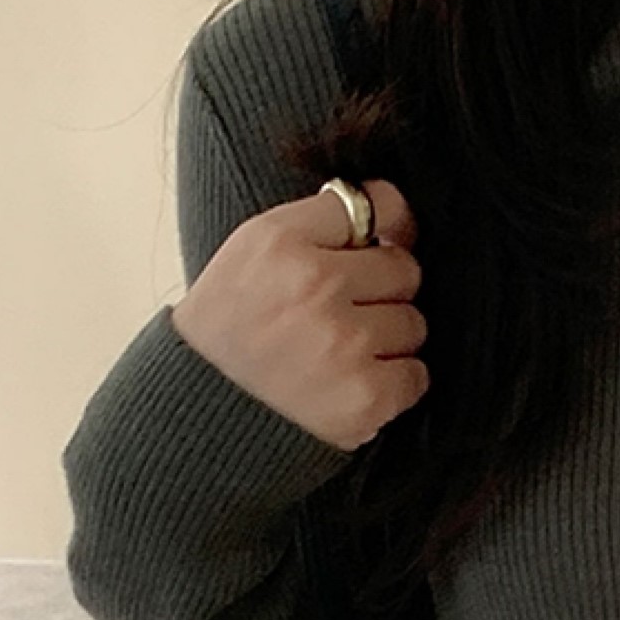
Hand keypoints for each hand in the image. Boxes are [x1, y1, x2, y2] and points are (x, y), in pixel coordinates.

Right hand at [170, 178, 428, 453]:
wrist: (203, 413)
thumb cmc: (231, 330)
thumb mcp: (250, 255)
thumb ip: (314, 228)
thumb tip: (391, 214)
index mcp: (282, 241)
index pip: (379, 206)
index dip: (390, 223)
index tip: (387, 239)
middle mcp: (314, 285)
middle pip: (404, 270)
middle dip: (383, 290)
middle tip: (343, 313)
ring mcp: (343, 342)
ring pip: (413, 324)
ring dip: (388, 340)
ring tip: (340, 353)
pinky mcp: (366, 396)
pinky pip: (416, 374)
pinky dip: (394, 384)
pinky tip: (351, 384)